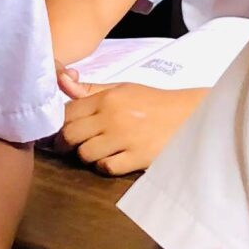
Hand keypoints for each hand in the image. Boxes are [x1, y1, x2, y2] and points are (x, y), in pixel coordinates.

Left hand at [60, 83, 199, 177]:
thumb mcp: (122, 88)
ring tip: (94, 152)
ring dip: (86, 156)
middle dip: (66, 143)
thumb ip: (90, 89)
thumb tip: (61, 80)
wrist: (188, 116)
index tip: (62, 130)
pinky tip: (111, 159)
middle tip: (69, 147)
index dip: (60, 124)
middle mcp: (113, 117)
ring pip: (85, 154)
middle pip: (70, 135)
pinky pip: (106, 168)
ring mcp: (124, 139)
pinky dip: (105, 166)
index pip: (68, 113)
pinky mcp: (137, 157)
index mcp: (108, 98)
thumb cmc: (152, 102)